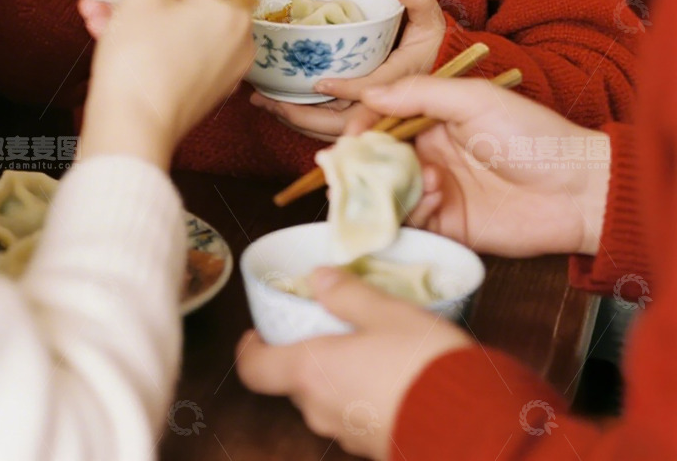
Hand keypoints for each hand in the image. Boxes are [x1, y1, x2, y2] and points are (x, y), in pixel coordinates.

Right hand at [80, 0, 254, 167]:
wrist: (130, 135)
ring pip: (175, 24)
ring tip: (93, 6)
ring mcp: (221, 68)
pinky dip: (144, 38)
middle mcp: (238, 38)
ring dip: (133, 11)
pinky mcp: (201, 91)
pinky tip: (102, 30)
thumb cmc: (139, 59)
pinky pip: (174, 50)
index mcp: (233, 10)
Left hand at [236, 268, 469, 460]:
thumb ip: (349, 294)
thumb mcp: (387, 312)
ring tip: (368, 347)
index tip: (259, 330)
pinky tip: (391, 376)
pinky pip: (354, 416)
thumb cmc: (420, 362)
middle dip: (307, 354)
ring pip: (325, 399)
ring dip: (338, 375)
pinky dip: (361, 395)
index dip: (250, 348)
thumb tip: (319, 277)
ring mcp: (346, 434)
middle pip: (294, 381)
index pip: (253, 368)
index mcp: (311, 371)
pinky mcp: (373, 448)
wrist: (469, 425)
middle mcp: (319, 409)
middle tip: (330, 327)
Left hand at [250, 0, 445, 140]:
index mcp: (401, 82)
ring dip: (296, 119)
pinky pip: (328, 128)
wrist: (432, 73)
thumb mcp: (429, 19)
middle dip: (304, 116)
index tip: (318, 85)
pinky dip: (303, 121)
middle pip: (343, 122)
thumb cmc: (428, 44)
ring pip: (331, 129)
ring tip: (264, 102)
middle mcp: (382, 105)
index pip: (374, 91)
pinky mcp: (355, 118)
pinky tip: (278, 106)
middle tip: (270, 101)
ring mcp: (367, 115)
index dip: (347, 91)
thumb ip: (419, 0)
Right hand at [360, 73, 609, 257]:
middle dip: (364, 163)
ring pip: (389, 192)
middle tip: (358, 167)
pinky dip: (414, 212)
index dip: (361, 126)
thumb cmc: (531, 134)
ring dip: (395, 187)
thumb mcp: (474, 99)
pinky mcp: (447, 227)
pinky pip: (411, 223)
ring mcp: (437, 191)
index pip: (382, 119)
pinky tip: (438, 198)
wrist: (576, 189)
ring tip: (427, 180)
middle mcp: (430, 153)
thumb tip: (369, 94)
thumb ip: (420, 94)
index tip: (349, 135)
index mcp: (434, 118)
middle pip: (378, 158)